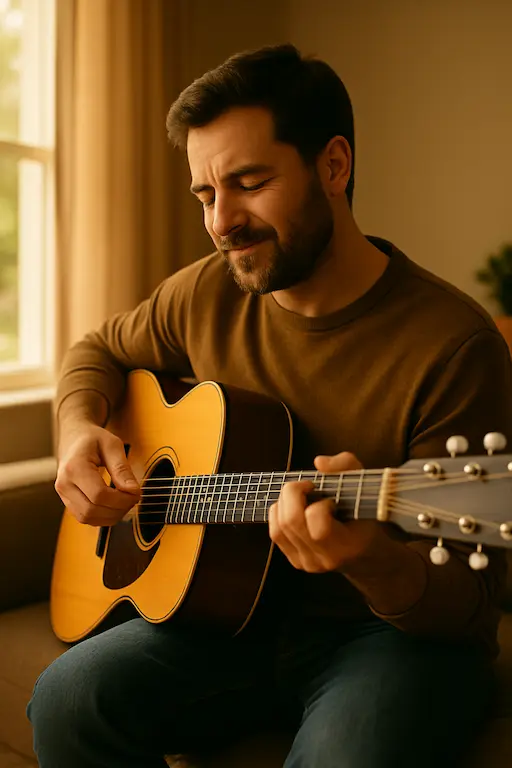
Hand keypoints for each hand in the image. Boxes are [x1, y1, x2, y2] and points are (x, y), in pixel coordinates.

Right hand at [55, 424, 140, 526]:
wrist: (74, 438)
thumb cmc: (93, 439)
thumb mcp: (112, 445)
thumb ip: (122, 468)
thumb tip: (133, 491)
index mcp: (74, 467)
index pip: (99, 494)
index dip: (122, 499)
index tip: (137, 492)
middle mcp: (64, 484)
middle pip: (92, 510)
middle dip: (118, 509)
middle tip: (133, 497)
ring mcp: (63, 494)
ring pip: (87, 518)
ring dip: (111, 516)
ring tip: (125, 501)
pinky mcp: (67, 501)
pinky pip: (84, 517)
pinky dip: (102, 517)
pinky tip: (114, 505)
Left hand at [269, 451, 389, 573]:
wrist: (364, 550)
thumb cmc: (362, 513)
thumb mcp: (362, 483)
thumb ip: (345, 465)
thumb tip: (319, 462)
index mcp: (346, 545)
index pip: (318, 525)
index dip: (319, 504)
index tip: (329, 499)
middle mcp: (324, 559)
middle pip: (291, 521)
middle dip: (293, 493)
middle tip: (308, 486)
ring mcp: (308, 563)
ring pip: (279, 526)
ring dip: (284, 502)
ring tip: (302, 496)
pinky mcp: (295, 561)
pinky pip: (275, 533)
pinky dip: (278, 513)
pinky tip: (292, 507)